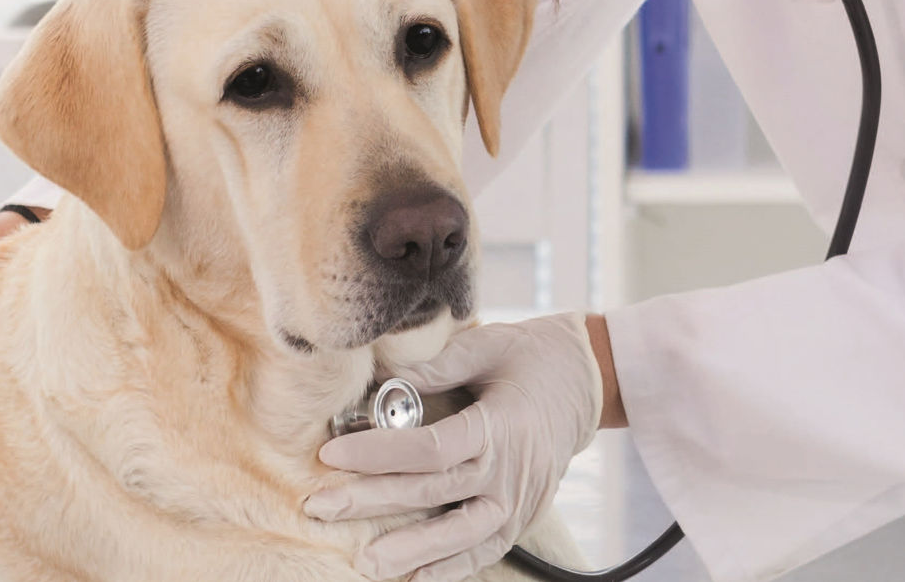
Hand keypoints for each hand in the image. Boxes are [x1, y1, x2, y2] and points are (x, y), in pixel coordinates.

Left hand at [304, 313, 601, 581]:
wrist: (584, 380)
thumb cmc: (529, 355)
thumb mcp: (486, 346)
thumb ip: (436, 367)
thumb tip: (384, 382)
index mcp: (499, 424)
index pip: (429, 448)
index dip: (378, 453)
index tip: (331, 453)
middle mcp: (509, 469)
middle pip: (431, 493)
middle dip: (370, 502)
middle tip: (320, 507)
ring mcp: (518, 499)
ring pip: (459, 535)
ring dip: (410, 551)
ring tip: (364, 562)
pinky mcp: (522, 515)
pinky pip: (484, 549)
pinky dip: (451, 568)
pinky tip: (414, 579)